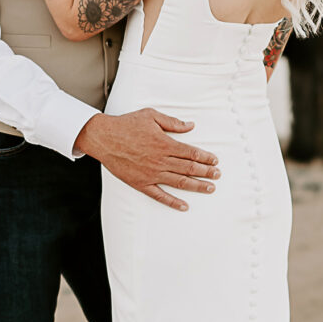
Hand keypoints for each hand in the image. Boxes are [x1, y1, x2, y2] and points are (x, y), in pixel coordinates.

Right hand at [74, 108, 219, 209]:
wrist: (104, 138)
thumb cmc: (127, 125)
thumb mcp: (151, 116)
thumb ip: (172, 122)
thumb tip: (190, 126)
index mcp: (165, 144)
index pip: (191, 152)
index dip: (205, 157)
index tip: (215, 161)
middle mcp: (161, 160)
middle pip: (189, 168)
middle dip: (206, 172)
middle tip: (218, 175)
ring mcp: (151, 174)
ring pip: (179, 182)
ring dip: (196, 186)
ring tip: (210, 188)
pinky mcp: (141, 183)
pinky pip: (160, 195)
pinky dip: (173, 202)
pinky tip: (184, 206)